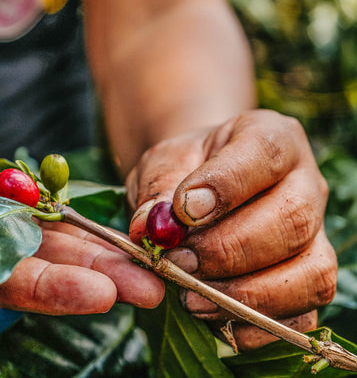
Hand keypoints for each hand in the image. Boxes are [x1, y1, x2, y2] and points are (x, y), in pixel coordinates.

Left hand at [126, 110, 336, 349]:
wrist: (199, 190)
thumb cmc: (184, 171)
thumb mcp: (162, 164)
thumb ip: (156, 189)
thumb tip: (148, 229)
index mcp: (272, 139)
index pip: (265, 154)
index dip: (225, 187)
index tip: (181, 212)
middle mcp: (305, 185)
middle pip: (292, 220)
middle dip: (228, 250)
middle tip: (177, 263)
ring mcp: (316, 236)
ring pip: (308, 273)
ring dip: (245, 295)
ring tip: (190, 296)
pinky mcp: (307, 280)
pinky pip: (301, 315)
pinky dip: (255, 325)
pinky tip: (212, 316)